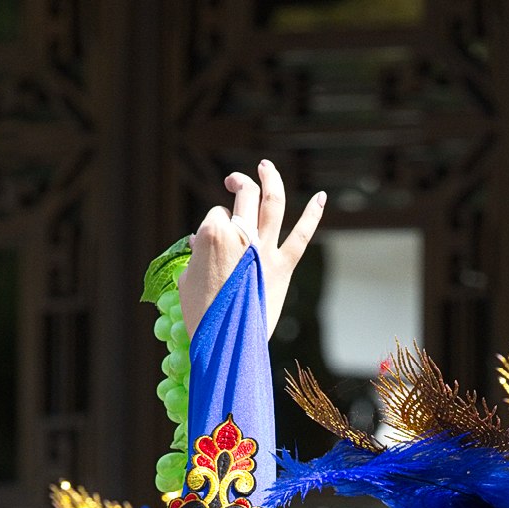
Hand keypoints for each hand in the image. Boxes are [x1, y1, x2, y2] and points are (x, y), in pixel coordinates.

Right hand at [178, 159, 325, 338]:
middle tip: (234, 181)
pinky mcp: (282, 267)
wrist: (225, 339)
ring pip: (272, 202)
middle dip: (239, 182)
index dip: (212, 225)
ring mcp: (264, 249)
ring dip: (271, 179)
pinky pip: (300, 235)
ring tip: (266, 167)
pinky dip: (312, 215)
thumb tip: (198, 244)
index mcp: (212, 234)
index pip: (216, 215)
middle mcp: (240, 234)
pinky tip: (321, 198)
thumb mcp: (187, 280)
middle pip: (244, 196)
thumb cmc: (200, 312)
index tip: (209, 242)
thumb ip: (195, 257)